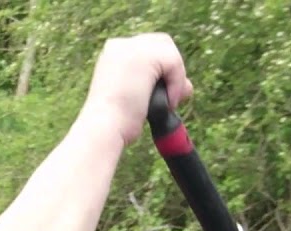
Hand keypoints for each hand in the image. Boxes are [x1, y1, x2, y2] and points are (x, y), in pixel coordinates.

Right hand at [78, 32, 193, 146]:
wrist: (103, 128)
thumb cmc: (115, 122)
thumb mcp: (135, 98)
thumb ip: (155, 86)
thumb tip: (187, 86)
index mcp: (112, 54)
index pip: (148, 48)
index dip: (160, 69)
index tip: (162, 92)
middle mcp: (119, 45)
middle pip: (162, 43)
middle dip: (172, 68)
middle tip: (172, 97)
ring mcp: (131, 48)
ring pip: (170, 52)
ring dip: (175, 78)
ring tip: (168, 102)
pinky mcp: (145, 56)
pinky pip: (174, 63)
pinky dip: (176, 84)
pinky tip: (167, 102)